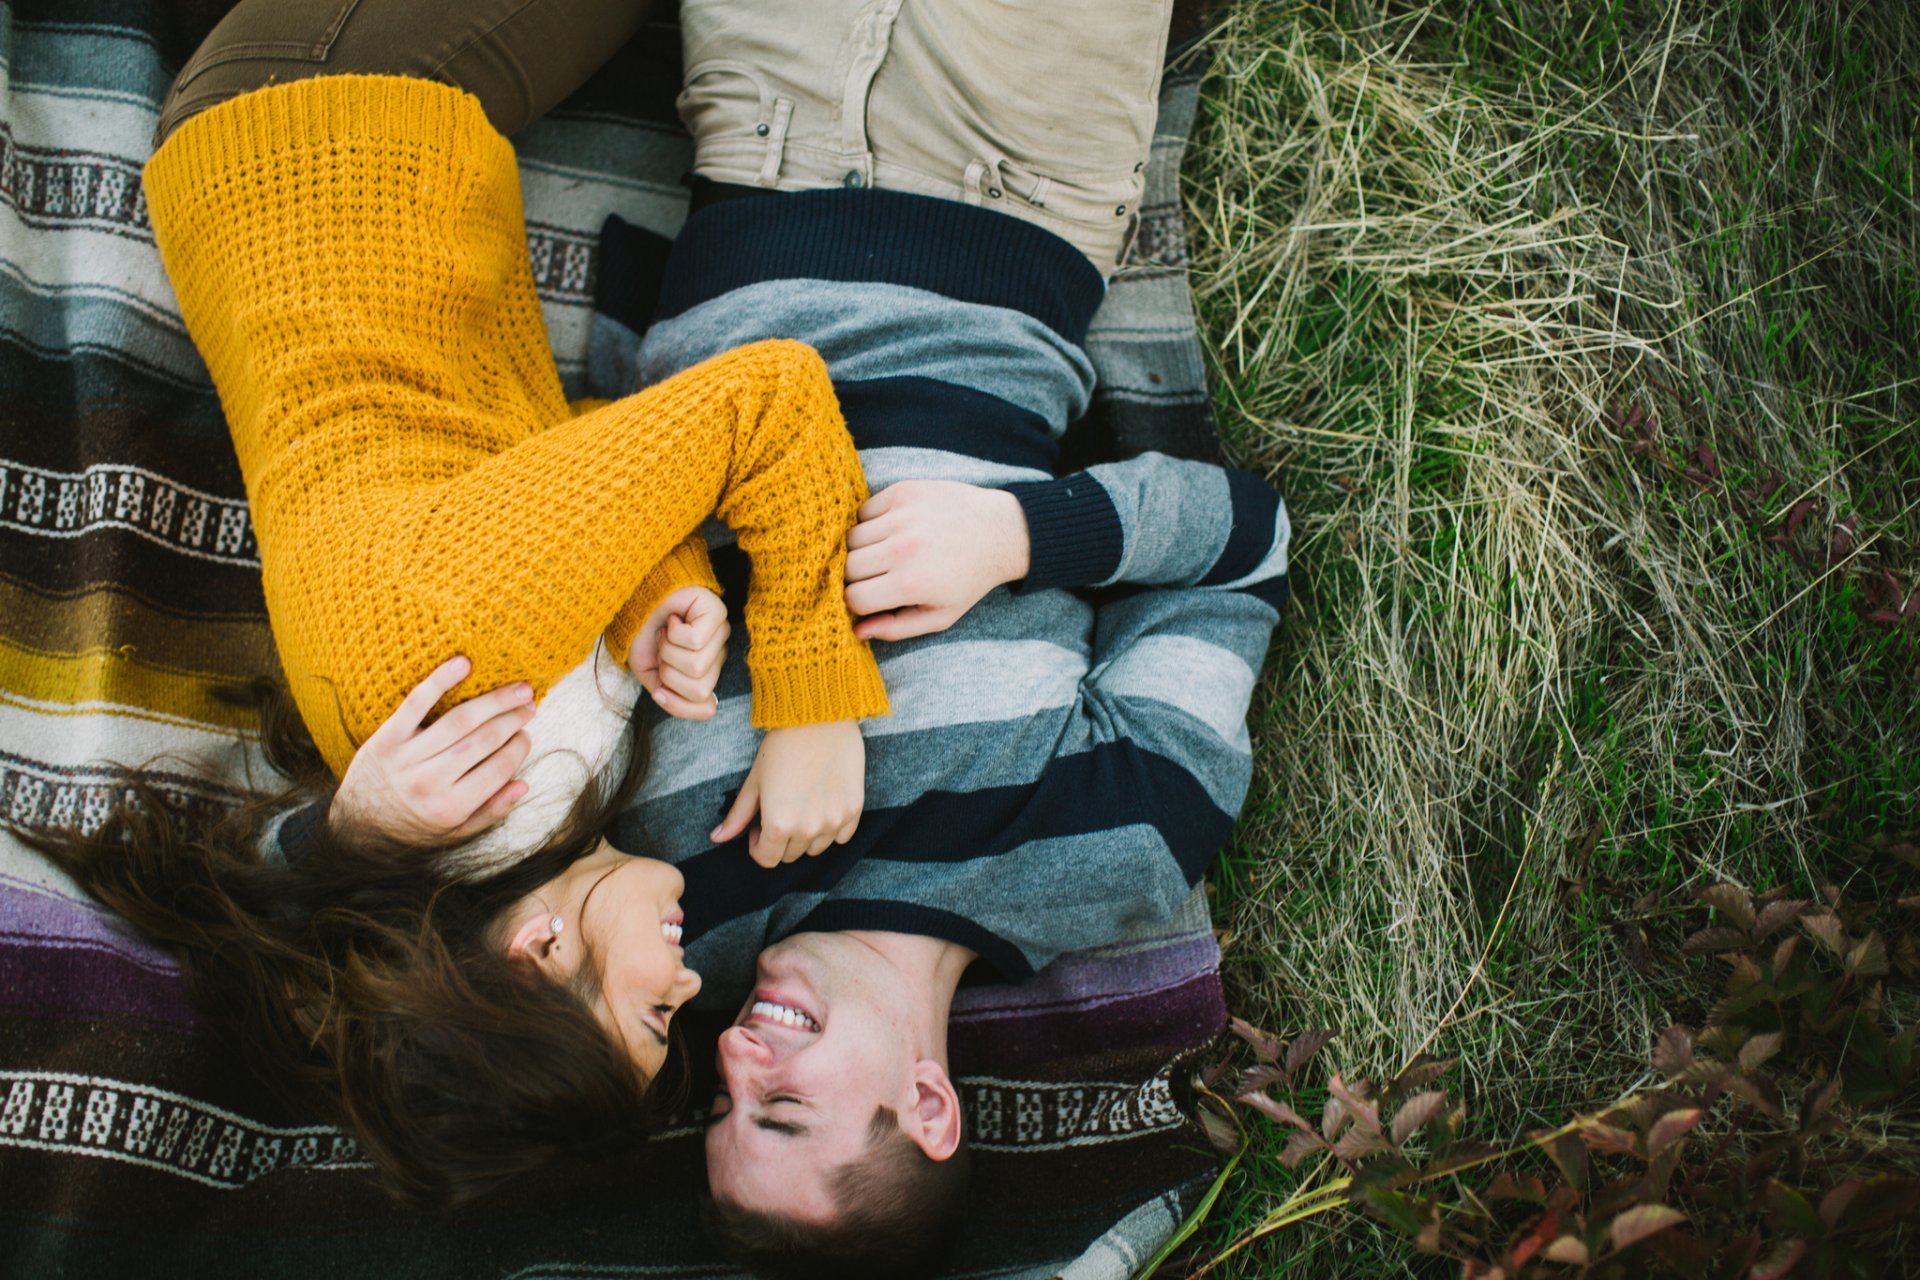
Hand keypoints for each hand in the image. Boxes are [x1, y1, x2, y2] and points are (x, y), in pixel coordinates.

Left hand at [331, 655, 533, 843]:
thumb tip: (524, 784)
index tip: (527, 733)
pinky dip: (440, 680)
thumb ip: (491, 811)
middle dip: (513, 718)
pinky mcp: (386, 738)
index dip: (520, 746)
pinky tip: (463, 664)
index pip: (500, 767)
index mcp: (452, 806)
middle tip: (530, 703)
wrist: (356, 828)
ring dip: (493, 700)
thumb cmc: (413, 828)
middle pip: (484, 739)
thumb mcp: (454, 833)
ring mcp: (407, 757)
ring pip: (460, 720)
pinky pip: (416, 703)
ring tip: (515, 688)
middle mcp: (430, 782)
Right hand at [629, 586, 729, 719]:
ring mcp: (721, 633)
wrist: (632, 606)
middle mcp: (718, 655)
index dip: (677, 702)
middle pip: (700, 689)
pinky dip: (674, 633)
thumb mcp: (652, 677)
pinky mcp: (716, 612)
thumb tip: (710, 709)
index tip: (658, 686)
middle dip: (669, 673)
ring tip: (666, 634)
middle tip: (662, 651)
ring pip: (697, 666)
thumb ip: (675, 701)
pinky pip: (696, 641)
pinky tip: (673, 620)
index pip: (706, 708)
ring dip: (669, 650)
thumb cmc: (644, 638)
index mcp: (706, 674)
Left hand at [709, 721, 863, 866]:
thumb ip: (738, 815)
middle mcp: (808, 829)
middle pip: (791, 855)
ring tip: (801, 806)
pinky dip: (831, 829)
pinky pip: (842, 837)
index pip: (767, 859)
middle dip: (780, 840)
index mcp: (779, 824)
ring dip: (805, 836)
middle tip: (778, 812)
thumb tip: (717, 838)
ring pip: (816, 848)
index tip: (758, 828)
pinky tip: (822, 806)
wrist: (819, 718)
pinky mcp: (854, 810)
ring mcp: (834, 821)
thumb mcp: (755, 781)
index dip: (757, 846)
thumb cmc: (782, 746)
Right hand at [843, 480, 1030, 641]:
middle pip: (846, 567)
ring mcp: (901, 517)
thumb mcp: (940, 616)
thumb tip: (857, 631)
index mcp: (910, 584)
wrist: (1000, 531)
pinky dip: (870, 522)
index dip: (858, 603)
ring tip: (885, 553)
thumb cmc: (969, 579)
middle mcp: (902, 549)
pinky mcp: (903, 492)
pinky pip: (863, 511)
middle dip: (857, 577)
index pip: (853, 597)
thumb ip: (897, 628)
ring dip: (861, 549)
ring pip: (850, 538)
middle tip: (878, 576)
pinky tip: (892, 530)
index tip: (870, 599)